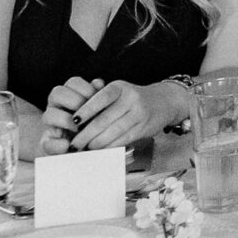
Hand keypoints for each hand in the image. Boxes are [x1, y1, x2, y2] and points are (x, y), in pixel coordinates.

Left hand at [44, 77, 167, 152]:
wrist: (164, 101)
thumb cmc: (133, 99)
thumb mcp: (118, 93)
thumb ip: (99, 101)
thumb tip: (76, 122)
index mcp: (119, 88)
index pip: (100, 99)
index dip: (85, 111)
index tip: (73, 122)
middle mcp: (131, 99)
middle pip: (104, 119)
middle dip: (86, 134)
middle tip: (74, 144)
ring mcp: (139, 113)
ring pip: (113, 132)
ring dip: (96, 143)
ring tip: (85, 148)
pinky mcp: (144, 127)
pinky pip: (123, 139)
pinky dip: (110, 146)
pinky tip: (100, 150)